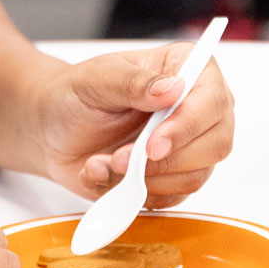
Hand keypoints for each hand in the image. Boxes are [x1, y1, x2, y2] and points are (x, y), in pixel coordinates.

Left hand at [25, 45, 234, 206]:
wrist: (53, 127)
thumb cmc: (77, 94)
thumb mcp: (96, 79)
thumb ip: (133, 83)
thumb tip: (173, 89)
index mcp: (187, 69)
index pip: (211, 100)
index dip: (187, 127)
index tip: (153, 145)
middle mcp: (197, 108)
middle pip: (215, 144)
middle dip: (164, 161)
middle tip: (119, 158)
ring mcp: (189, 145)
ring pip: (194, 177)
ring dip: (144, 179)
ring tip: (104, 163)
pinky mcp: (173, 177)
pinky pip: (171, 198)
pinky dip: (134, 193)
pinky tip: (104, 175)